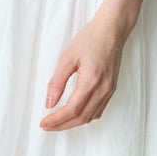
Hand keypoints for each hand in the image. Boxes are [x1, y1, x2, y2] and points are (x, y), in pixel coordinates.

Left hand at [39, 10, 128, 131]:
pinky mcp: (112, 89)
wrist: (112, 30)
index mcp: (91, 81)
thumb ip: (57, 82)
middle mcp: (103, 89)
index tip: (43, 123)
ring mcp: (109, 90)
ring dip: (73, 123)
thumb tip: (49, 103)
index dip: (56, 120)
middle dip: (62, 125)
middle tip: (47, 126)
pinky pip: (99, 110)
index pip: (71, 110)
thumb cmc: (91, 38)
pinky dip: (85, 117)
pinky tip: (75, 114)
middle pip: (81, 118)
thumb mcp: (67, 57)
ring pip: (90, 117)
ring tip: (58, 122)